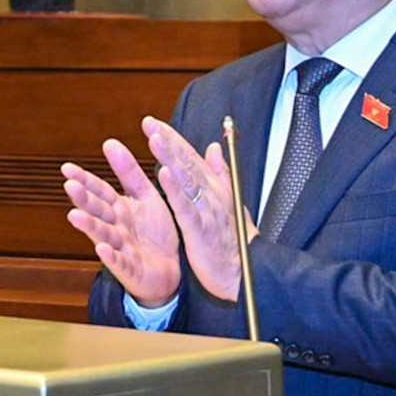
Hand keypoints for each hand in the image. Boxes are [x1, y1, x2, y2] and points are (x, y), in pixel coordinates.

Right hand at [62, 137, 183, 306]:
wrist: (172, 270)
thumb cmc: (155, 233)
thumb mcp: (145, 196)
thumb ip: (128, 172)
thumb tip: (109, 142)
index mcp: (119, 209)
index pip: (100, 191)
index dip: (84, 180)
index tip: (66, 168)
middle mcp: (116, 227)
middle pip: (98, 211)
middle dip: (84, 199)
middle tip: (70, 186)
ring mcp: (121, 249)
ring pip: (103, 235)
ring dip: (89, 226)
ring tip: (75, 215)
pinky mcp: (131, 270)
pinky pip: (121, 263)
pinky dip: (111, 257)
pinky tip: (103, 249)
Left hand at [143, 116, 256, 302]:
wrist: (246, 273)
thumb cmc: (236, 241)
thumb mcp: (230, 202)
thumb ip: (221, 174)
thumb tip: (214, 147)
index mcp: (215, 188)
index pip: (191, 157)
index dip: (173, 139)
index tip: (155, 123)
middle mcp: (212, 194)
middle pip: (187, 162)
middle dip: (168, 141)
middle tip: (149, 123)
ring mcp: (206, 210)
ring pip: (185, 179)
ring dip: (170, 157)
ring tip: (155, 139)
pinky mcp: (200, 229)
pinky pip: (185, 207)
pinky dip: (175, 190)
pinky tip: (164, 175)